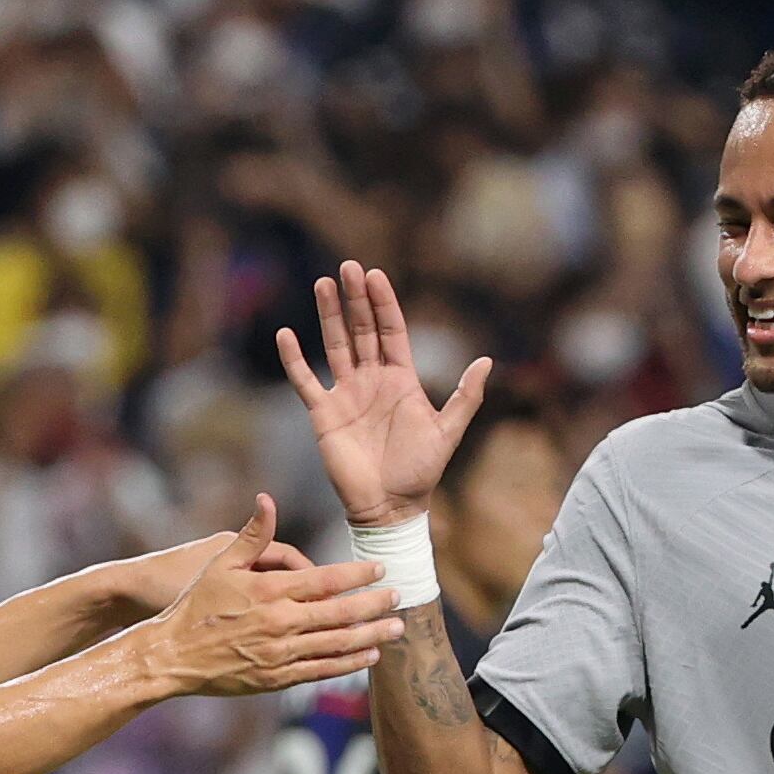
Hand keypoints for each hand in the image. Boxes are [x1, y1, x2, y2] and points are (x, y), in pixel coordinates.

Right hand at [148, 496, 403, 695]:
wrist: (172, 654)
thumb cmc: (196, 605)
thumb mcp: (220, 562)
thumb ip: (253, 533)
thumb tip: (267, 498)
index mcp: (269, 592)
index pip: (326, 581)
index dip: (358, 575)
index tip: (381, 569)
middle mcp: (280, 624)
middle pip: (340, 614)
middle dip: (374, 605)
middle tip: (399, 597)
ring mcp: (280, 654)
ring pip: (336, 645)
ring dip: (371, 636)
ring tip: (396, 628)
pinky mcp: (277, 679)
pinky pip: (321, 671)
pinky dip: (348, 663)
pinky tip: (369, 655)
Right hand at [277, 260, 492, 526]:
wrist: (390, 506)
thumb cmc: (421, 472)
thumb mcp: (448, 432)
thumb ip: (466, 397)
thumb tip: (487, 361)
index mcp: (401, 379)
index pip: (390, 331)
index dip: (383, 303)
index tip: (376, 275)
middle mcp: (372, 380)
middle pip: (361, 330)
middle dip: (355, 299)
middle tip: (348, 267)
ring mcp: (346, 394)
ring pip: (334, 345)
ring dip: (328, 316)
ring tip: (323, 284)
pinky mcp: (323, 414)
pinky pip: (305, 381)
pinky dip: (295, 359)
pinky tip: (285, 335)